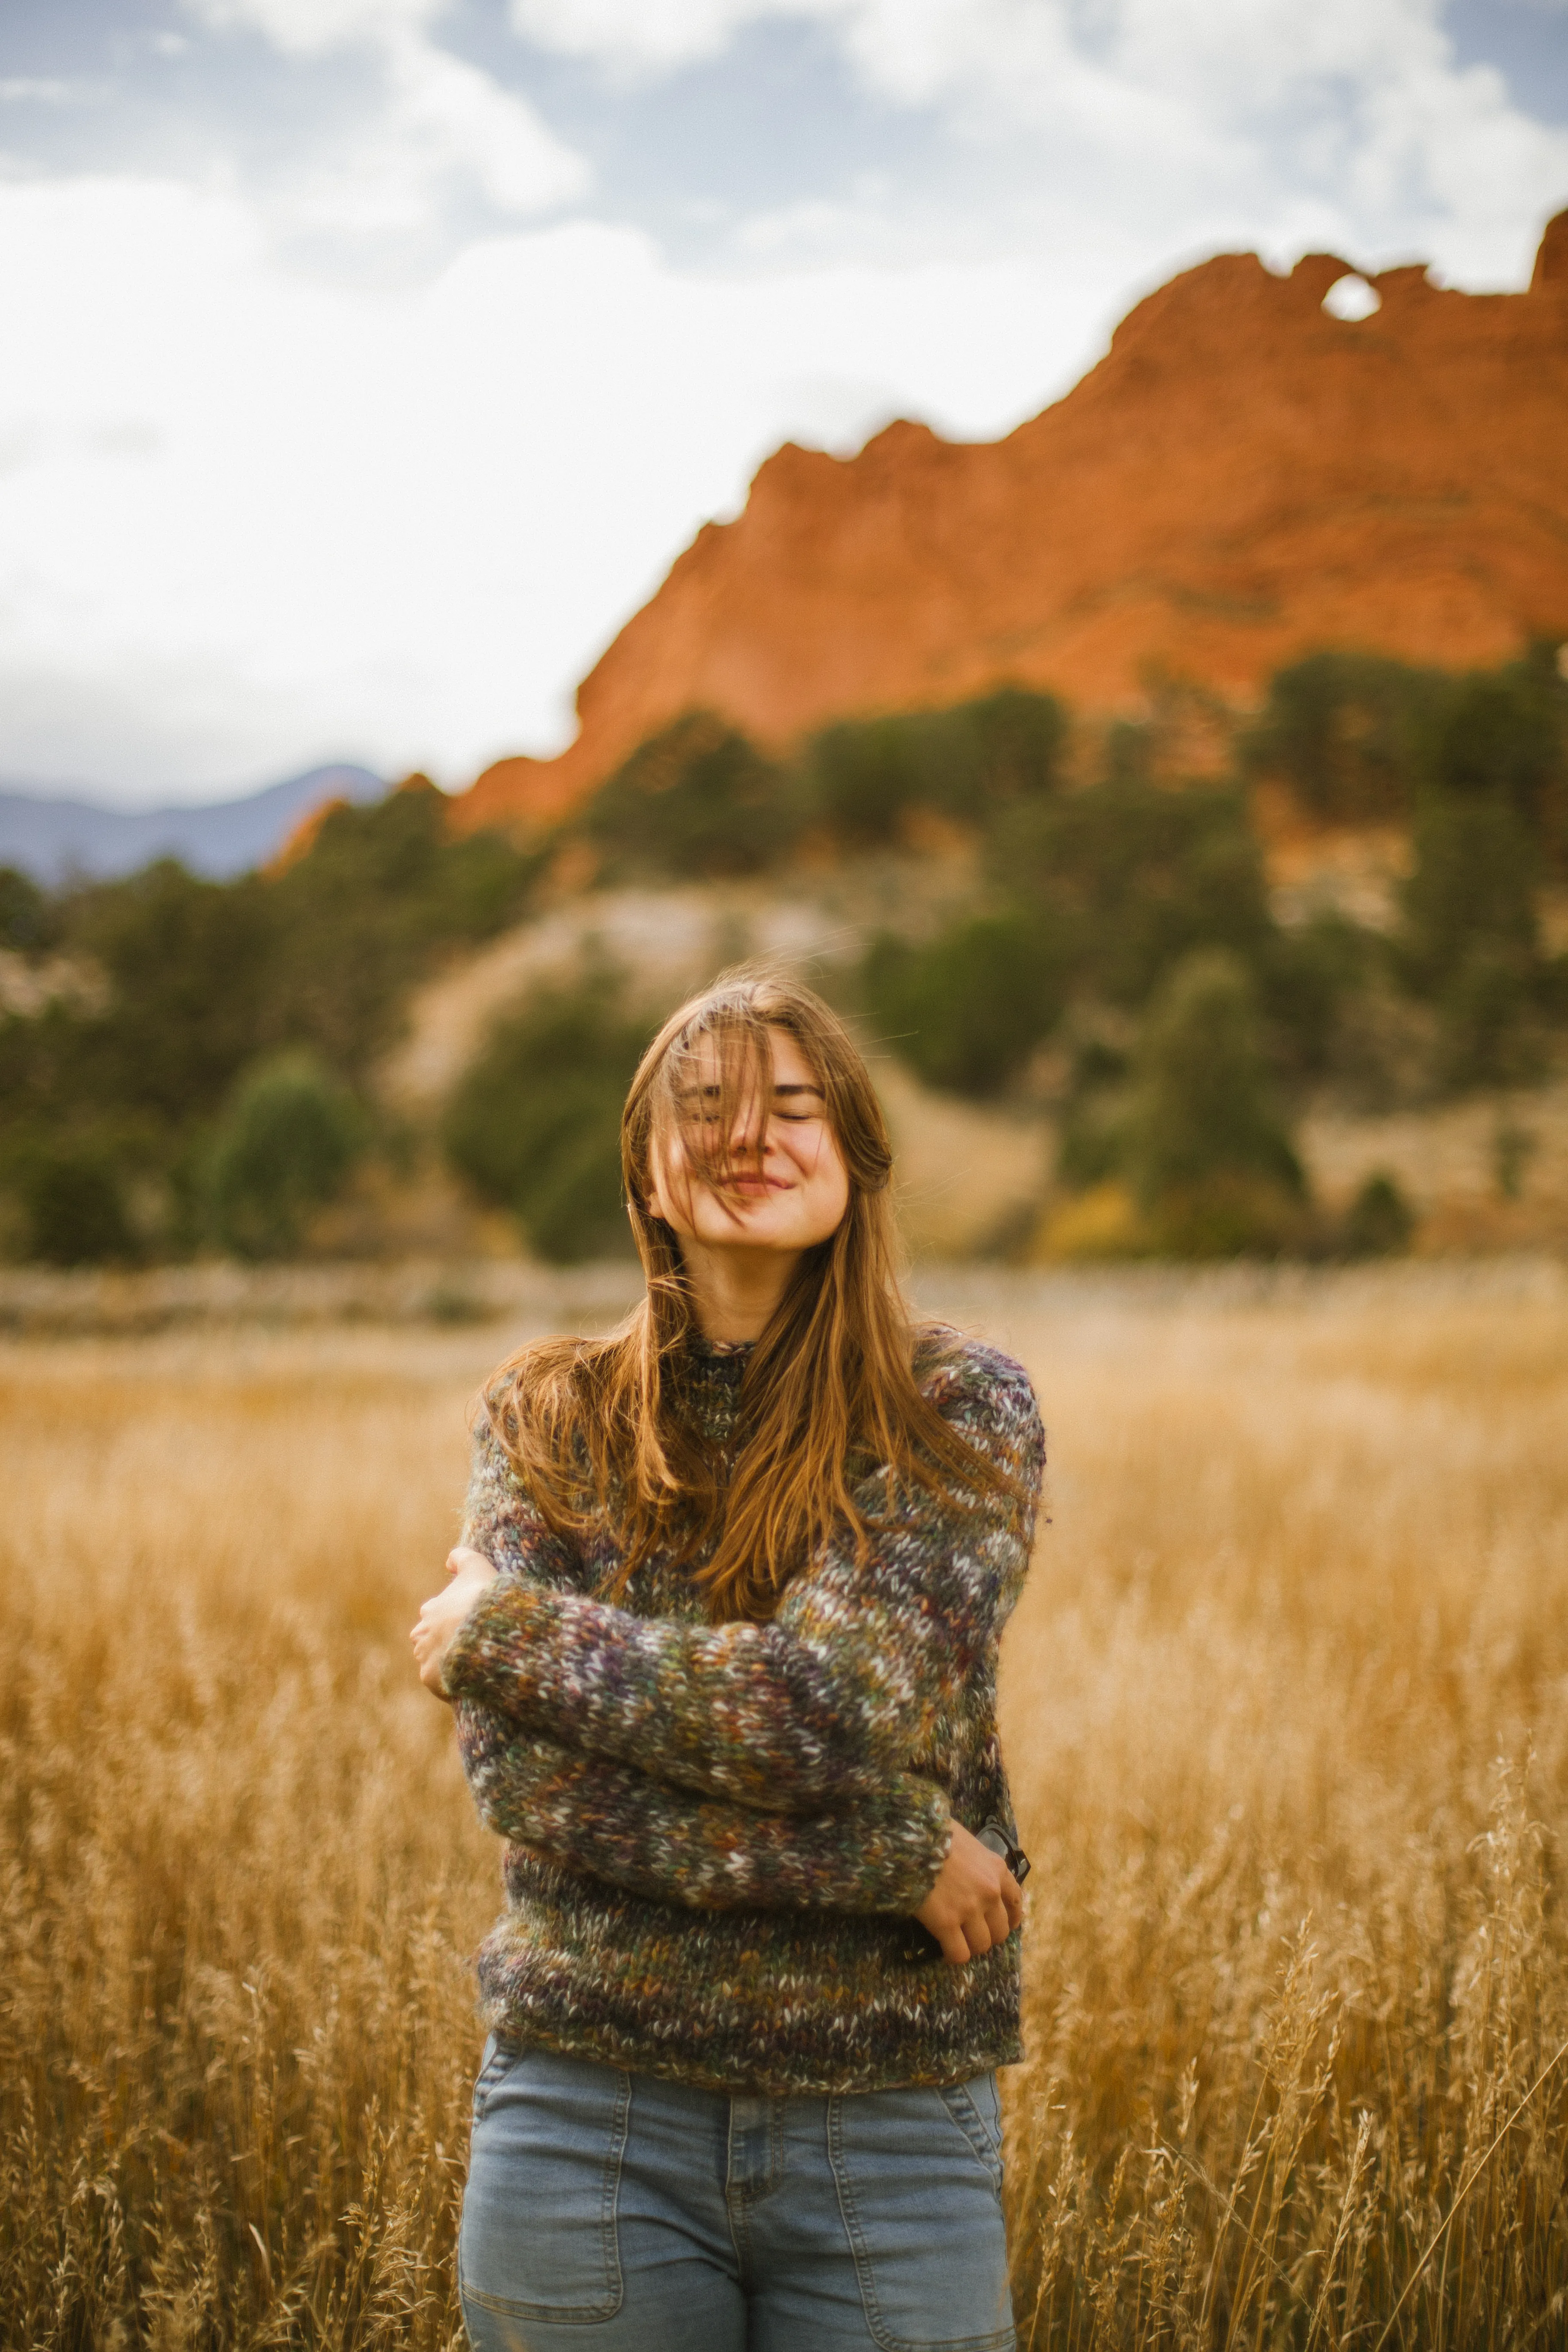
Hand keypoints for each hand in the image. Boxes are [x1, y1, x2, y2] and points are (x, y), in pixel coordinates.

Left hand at [410, 1547, 498, 1698]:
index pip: (433, 1615)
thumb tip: (449, 1560)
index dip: (450, 1618)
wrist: (486, 1629)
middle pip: (426, 1640)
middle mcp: (422, 1633)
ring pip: (431, 1662)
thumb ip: (462, 1557)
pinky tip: (469, 1680)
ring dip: (445, 1663)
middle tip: (466, 1645)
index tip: (467, 1622)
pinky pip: (439, 1684)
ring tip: (469, 1665)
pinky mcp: (431, 1678)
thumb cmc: (482, 1597)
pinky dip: (450, 1683)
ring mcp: (425, 1657)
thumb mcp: (476, 1567)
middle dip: (441, 1643)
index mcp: (431, 1609)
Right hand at [914, 1821, 1024, 1964]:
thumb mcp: (966, 1840)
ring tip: (958, 1943)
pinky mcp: (946, 1923)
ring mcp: (969, 1909)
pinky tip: (945, 1952)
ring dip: (971, 1947)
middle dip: (988, 1935)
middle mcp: (989, 1892)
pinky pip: (959, 1953)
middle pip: (1000, 1930)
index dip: (1011, 1917)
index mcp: (996, 1869)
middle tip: (972, 1934)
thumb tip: (971, 1869)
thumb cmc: (935, 1834)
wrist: (911, 1839)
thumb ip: (976, 1860)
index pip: (1015, 1900)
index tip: (1004, 1923)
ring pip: (981, 1944)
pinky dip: (953, 1956)